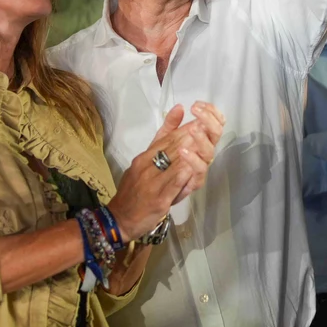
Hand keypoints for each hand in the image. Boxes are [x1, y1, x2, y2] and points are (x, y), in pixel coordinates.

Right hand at [110, 104, 221, 241]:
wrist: (120, 217)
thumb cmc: (133, 189)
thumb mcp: (143, 162)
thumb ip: (162, 138)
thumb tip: (178, 109)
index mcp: (144, 157)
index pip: (166, 139)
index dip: (184, 129)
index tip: (200, 120)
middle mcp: (147, 167)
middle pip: (171, 149)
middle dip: (190, 137)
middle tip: (206, 127)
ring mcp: (152, 184)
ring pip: (173, 165)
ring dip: (189, 153)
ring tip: (204, 143)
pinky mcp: (158, 200)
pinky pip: (171, 186)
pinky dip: (182, 176)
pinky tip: (192, 168)